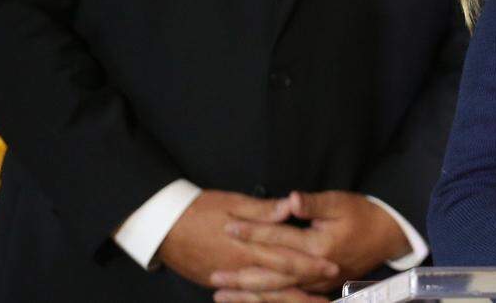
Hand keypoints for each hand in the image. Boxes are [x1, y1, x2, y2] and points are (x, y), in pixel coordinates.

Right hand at [156, 190, 337, 290]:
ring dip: (289, 300)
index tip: (332, 268)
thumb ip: (264, 209)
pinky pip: (246, 296)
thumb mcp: (234, 202)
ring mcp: (229, 277)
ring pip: (265, 294)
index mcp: (249, 245)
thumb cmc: (200, 208)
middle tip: (329, 295)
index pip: (286, 257)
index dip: (310, 264)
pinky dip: (261, 301)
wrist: (163, 226)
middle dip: (306, 288)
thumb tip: (291, 205)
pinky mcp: (217, 282)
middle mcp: (241, 266)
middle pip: (280, 282)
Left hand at [210, 191, 409, 300]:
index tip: (228, 227)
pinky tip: (248, 299)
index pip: (278, 240)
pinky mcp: (317, 290)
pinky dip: (265, 301)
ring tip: (221, 293)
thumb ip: (312, 204)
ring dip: (248, 294)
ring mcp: (316, 285)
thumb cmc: (363, 215)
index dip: (252, 233)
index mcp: (318, 248)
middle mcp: (314, 272)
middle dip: (240, 275)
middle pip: (271, 276)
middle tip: (213, 274)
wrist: (388, 237)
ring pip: (276, 293)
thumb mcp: (339, 202)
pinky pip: (286, 299)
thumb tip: (289, 199)